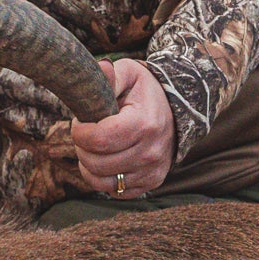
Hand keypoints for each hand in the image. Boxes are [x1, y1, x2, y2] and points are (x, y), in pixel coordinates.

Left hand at [70, 60, 174, 195]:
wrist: (178, 111)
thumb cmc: (146, 91)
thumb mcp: (130, 75)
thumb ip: (111, 75)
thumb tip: (100, 68)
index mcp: (144, 124)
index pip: (98, 140)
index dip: (79, 131)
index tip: (81, 121)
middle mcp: (150, 153)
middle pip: (95, 163)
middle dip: (82, 147)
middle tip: (88, 132)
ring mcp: (151, 171)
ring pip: (101, 181)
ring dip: (89, 164)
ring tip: (95, 147)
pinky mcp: (150, 183)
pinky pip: (114, 191)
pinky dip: (103, 177)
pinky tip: (108, 159)